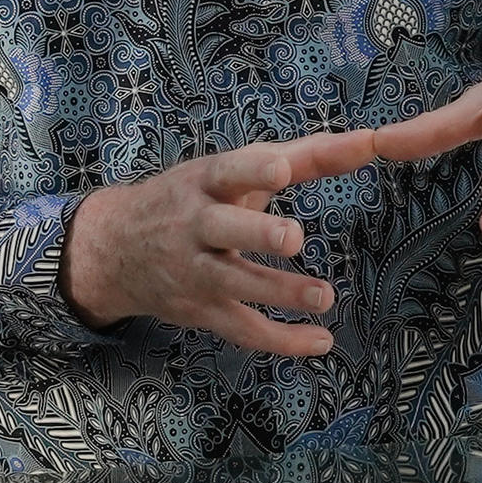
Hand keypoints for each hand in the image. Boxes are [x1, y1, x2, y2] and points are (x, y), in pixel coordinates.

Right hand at [64, 133, 382, 351]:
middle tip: (293, 238)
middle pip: (224, 229)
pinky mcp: (202, 310)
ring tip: (324, 297)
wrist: (113, 249)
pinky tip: (321, 341)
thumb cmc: (192, 200)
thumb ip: (301, 156)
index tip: (282, 168)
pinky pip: (242, 329)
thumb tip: (367, 141)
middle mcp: (195, 225)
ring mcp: (196, 272)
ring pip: (236, 284)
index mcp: (205, 182)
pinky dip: (282, 340)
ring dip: (280, 292)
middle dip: (257, 232)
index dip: (254, 170)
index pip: (229, 170)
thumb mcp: (232, 171)